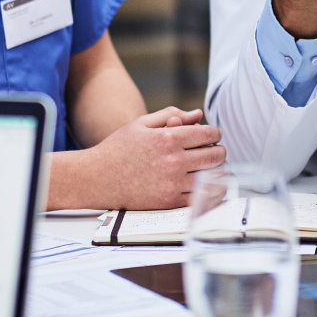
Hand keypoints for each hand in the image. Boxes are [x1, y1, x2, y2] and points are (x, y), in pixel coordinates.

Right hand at [79, 108, 224, 210]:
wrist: (97, 178)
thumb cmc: (118, 148)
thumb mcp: (141, 124)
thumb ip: (171, 114)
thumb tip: (198, 114)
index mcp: (168, 137)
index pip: (208, 134)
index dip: (215, 134)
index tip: (213, 136)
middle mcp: (174, 161)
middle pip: (215, 156)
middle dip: (219, 151)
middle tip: (216, 151)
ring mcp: (172, 183)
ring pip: (211, 177)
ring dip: (217, 171)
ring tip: (214, 169)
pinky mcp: (169, 202)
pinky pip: (201, 198)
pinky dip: (210, 192)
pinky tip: (210, 186)